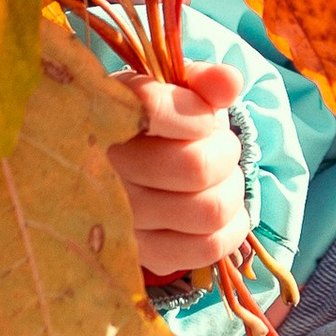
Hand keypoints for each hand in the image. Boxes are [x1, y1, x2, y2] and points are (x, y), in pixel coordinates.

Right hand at [109, 63, 249, 276]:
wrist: (128, 167)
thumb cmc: (157, 123)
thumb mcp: (174, 89)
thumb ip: (202, 80)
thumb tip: (229, 82)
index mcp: (104, 113)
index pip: (152, 109)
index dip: (196, 115)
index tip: (202, 118)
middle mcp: (103, 169)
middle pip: (197, 166)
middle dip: (225, 152)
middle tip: (219, 147)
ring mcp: (122, 218)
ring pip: (209, 210)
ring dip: (231, 189)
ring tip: (221, 178)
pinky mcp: (143, 254)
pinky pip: (207, 248)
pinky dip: (232, 228)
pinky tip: (225, 211)